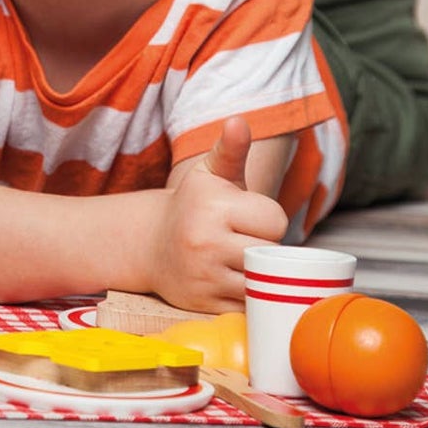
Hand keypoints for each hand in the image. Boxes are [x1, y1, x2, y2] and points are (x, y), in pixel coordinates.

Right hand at [153, 117, 287, 311]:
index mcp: (212, 206)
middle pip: (271, 253)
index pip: (275, 221)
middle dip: (265, 248)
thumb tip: (239, 122)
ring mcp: (205, 276)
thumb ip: (230, 148)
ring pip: (262, 281)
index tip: (249, 217)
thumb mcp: (209, 173)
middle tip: (244, 239)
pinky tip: (233, 280)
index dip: (268, 220)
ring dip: (260, 274)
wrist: (152, 243)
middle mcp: (206, 241)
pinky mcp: (206, 305)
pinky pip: (249, 306)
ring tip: (241, 259)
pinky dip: (249, 297)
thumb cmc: (194, 205)